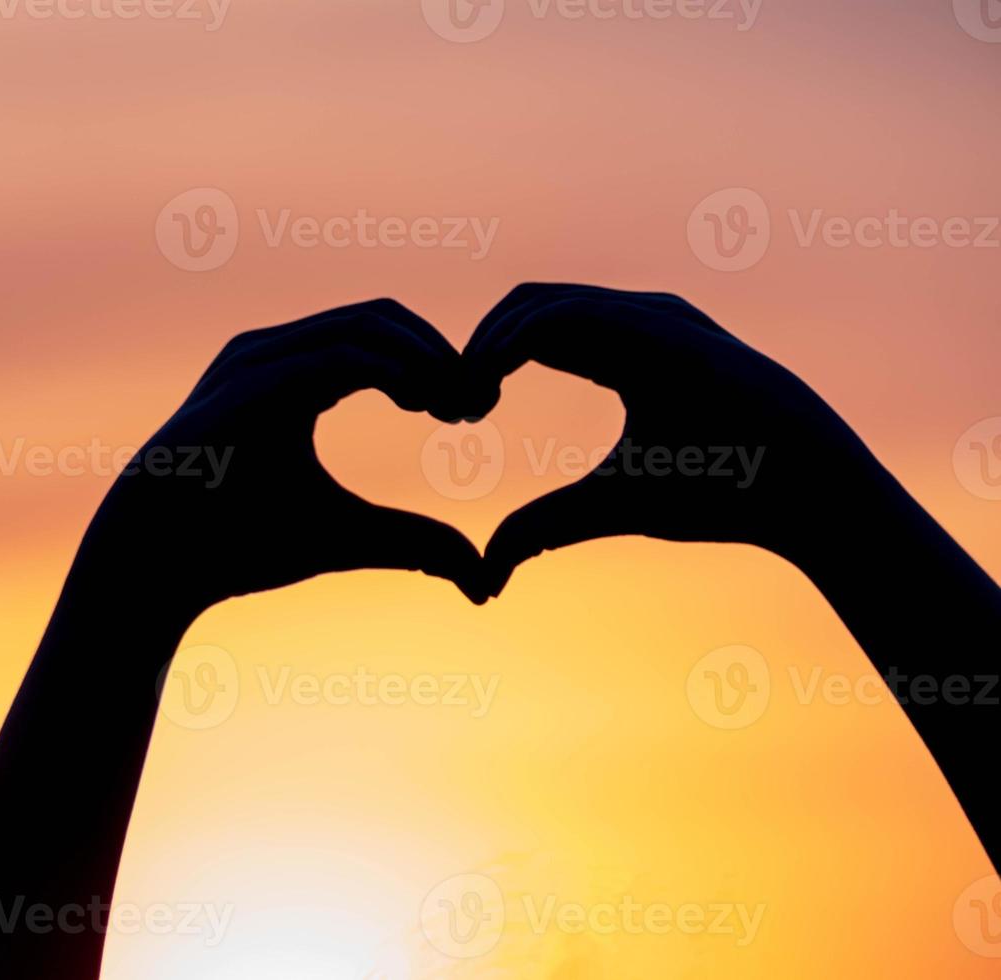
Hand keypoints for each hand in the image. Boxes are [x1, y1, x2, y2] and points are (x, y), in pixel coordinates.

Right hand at [78, 299, 498, 619]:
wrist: (158, 565)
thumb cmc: (239, 546)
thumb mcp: (347, 538)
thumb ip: (411, 543)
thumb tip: (479, 574)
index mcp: (297, 377)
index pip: (385, 339)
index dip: (439, 366)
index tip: (473, 415)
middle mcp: (276, 356)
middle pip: (381, 317)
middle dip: (440, 351)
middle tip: (477, 404)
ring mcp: (257, 362)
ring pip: (361, 325)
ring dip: (421, 355)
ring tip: (455, 403)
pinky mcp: (247, 383)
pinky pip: (330, 356)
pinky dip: (385, 369)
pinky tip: (419, 401)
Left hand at [465, 283, 884, 593]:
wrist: (803, 491)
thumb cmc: (720, 493)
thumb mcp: (605, 507)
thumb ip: (544, 525)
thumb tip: (486, 571)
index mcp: (619, 353)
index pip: (528, 335)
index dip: (482, 366)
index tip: (458, 416)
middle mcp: (631, 323)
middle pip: (522, 308)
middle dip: (473, 348)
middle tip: (450, 406)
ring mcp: (648, 317)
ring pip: (537, 302)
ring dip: (486, 344)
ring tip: (465, 400)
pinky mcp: (661, 326)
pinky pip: (569, 314)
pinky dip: (516, 342)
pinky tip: (490, 385)